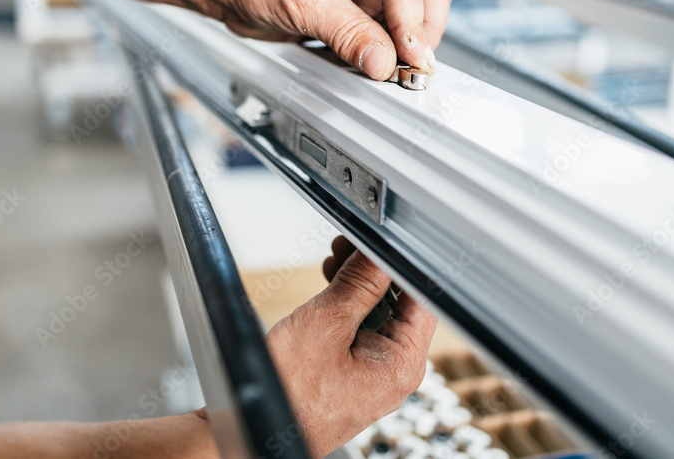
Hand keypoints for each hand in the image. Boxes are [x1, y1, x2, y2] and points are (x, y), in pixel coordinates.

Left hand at [204, 0, 451, 79]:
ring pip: (414, 12)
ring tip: (391, 68)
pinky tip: (373, 61)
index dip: (413, 23)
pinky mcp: (359, 6)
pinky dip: (387, 49)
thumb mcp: (301, 1)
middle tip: (412, 66)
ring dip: (406, 43)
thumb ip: (348, 32)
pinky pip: (388, 29)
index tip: (411, 57)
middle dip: (422, 30)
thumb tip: (384, 60)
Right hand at [267, 236, 436, 455]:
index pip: (420, 298)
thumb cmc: (288, 396)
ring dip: (358, 285)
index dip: (399, 262)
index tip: (378, 240)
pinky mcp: (354, 373)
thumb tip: (379, 253)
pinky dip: (347, 307)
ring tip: (334, 262)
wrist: (254, 433)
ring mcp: (375, 373)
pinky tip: (329, 288)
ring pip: (378, 314)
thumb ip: (359, 283)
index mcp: (401, 363)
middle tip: (348, 246)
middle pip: (400, 304)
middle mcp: (394, 371)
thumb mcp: (326, 324)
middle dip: (374, 270)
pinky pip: (360, 331)